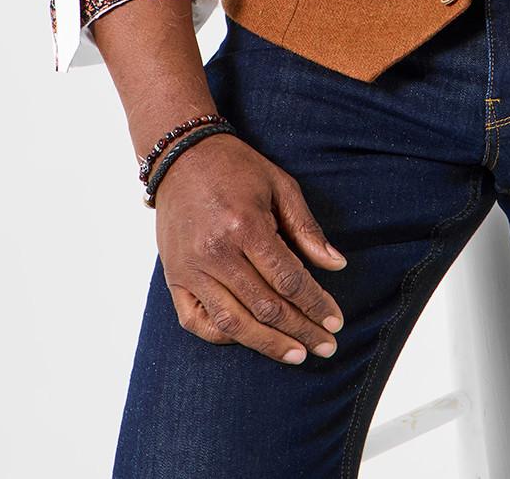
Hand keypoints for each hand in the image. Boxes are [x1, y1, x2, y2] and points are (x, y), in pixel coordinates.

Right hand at [153, 131, 348, 363]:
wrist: (182, 156)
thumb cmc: (237, 168)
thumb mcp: (280, 185)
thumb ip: (306, 229)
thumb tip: (337, 265)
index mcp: (245, 226)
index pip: (289, 280)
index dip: (316, 305)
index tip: (336, 322)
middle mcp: (216, 253)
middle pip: (265, 307)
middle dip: (301, 330)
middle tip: (327, 347)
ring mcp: (190, 270)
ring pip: (233, 323)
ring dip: (268, 344)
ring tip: (297, 354)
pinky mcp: (173, 279)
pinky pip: (197, 323)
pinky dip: (224, 336)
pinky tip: (250, 339)